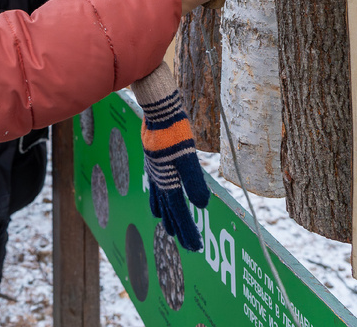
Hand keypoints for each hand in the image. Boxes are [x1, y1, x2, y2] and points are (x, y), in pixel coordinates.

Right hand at [130, 64, 209, 251]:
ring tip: (170, 230)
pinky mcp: (155, 163)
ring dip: (168, 218)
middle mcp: (159, 180)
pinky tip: (161, 201)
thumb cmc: (175, 131)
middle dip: (179, 229)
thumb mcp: (188, 156)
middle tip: (188, 246)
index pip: (179, 213)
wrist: (158, 109)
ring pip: (160, 202)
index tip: (195, 246)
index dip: (188, 230)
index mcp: (168, 181)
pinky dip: (159, 202)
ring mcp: (155, 172)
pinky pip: (156, 190)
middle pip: (169, 212)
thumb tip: (201, 206)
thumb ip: (194, 182)